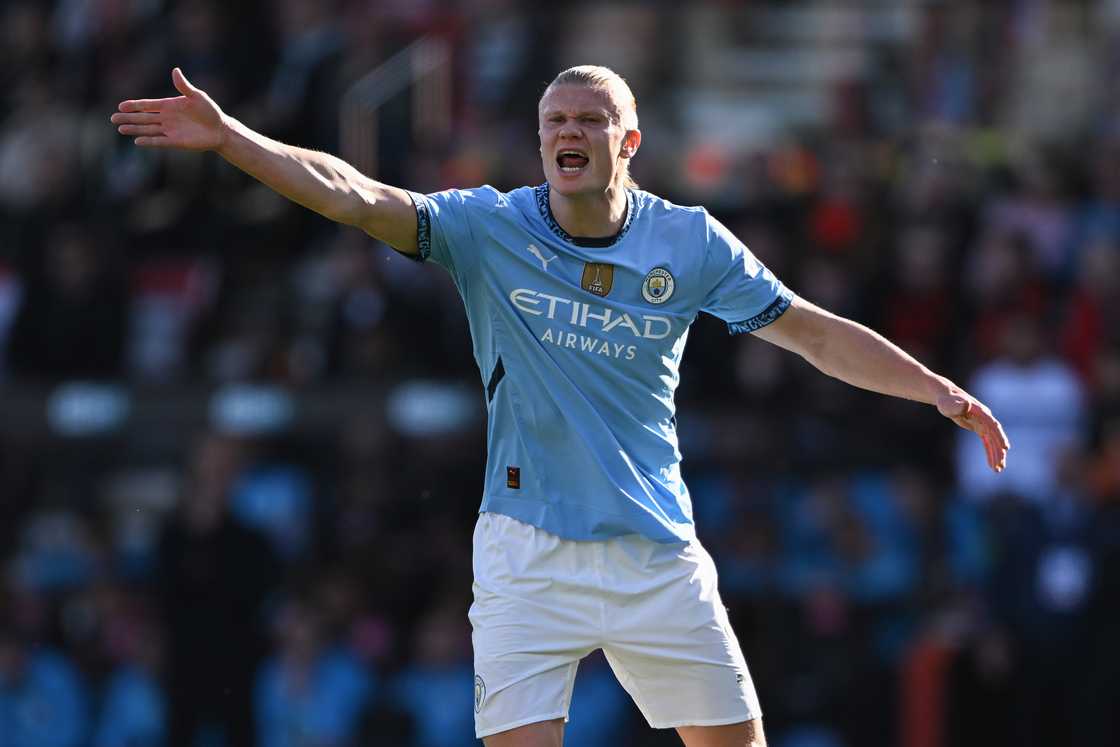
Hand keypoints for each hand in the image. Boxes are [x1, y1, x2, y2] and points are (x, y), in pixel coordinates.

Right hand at [111, 68, 225, 150]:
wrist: (220, 129)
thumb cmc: (210, 111)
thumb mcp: (197, 96)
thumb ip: (184, 86)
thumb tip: (175, 70)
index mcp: (169, 106)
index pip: (147, 105)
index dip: (135, 106)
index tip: (121, 106)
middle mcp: (166, 118)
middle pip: (143, 118)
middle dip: (128, 118)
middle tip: (113, 118)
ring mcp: (170, 130)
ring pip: (148, 129)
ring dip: (135, 129)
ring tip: (120, 129)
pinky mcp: (176, 141)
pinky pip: (159, 141)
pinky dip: (149, 141)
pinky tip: (137, 141)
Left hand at [937, 393, 1009, 471]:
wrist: (947, 398)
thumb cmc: (946, 401)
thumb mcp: (949, 403)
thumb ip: (956, 405)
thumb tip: (966, 403)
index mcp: (981, 412)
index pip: (993, 426)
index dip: (999, 437)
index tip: (1005, 448)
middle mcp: (986, 418)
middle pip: (995, 436)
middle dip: (998, 450)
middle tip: (1000, 465)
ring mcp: (984, 424)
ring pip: (993, 442)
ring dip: (996, 455)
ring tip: (998, 470)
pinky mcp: (980, 429)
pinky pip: (987, 443)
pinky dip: (990, 453)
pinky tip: (992, 465)